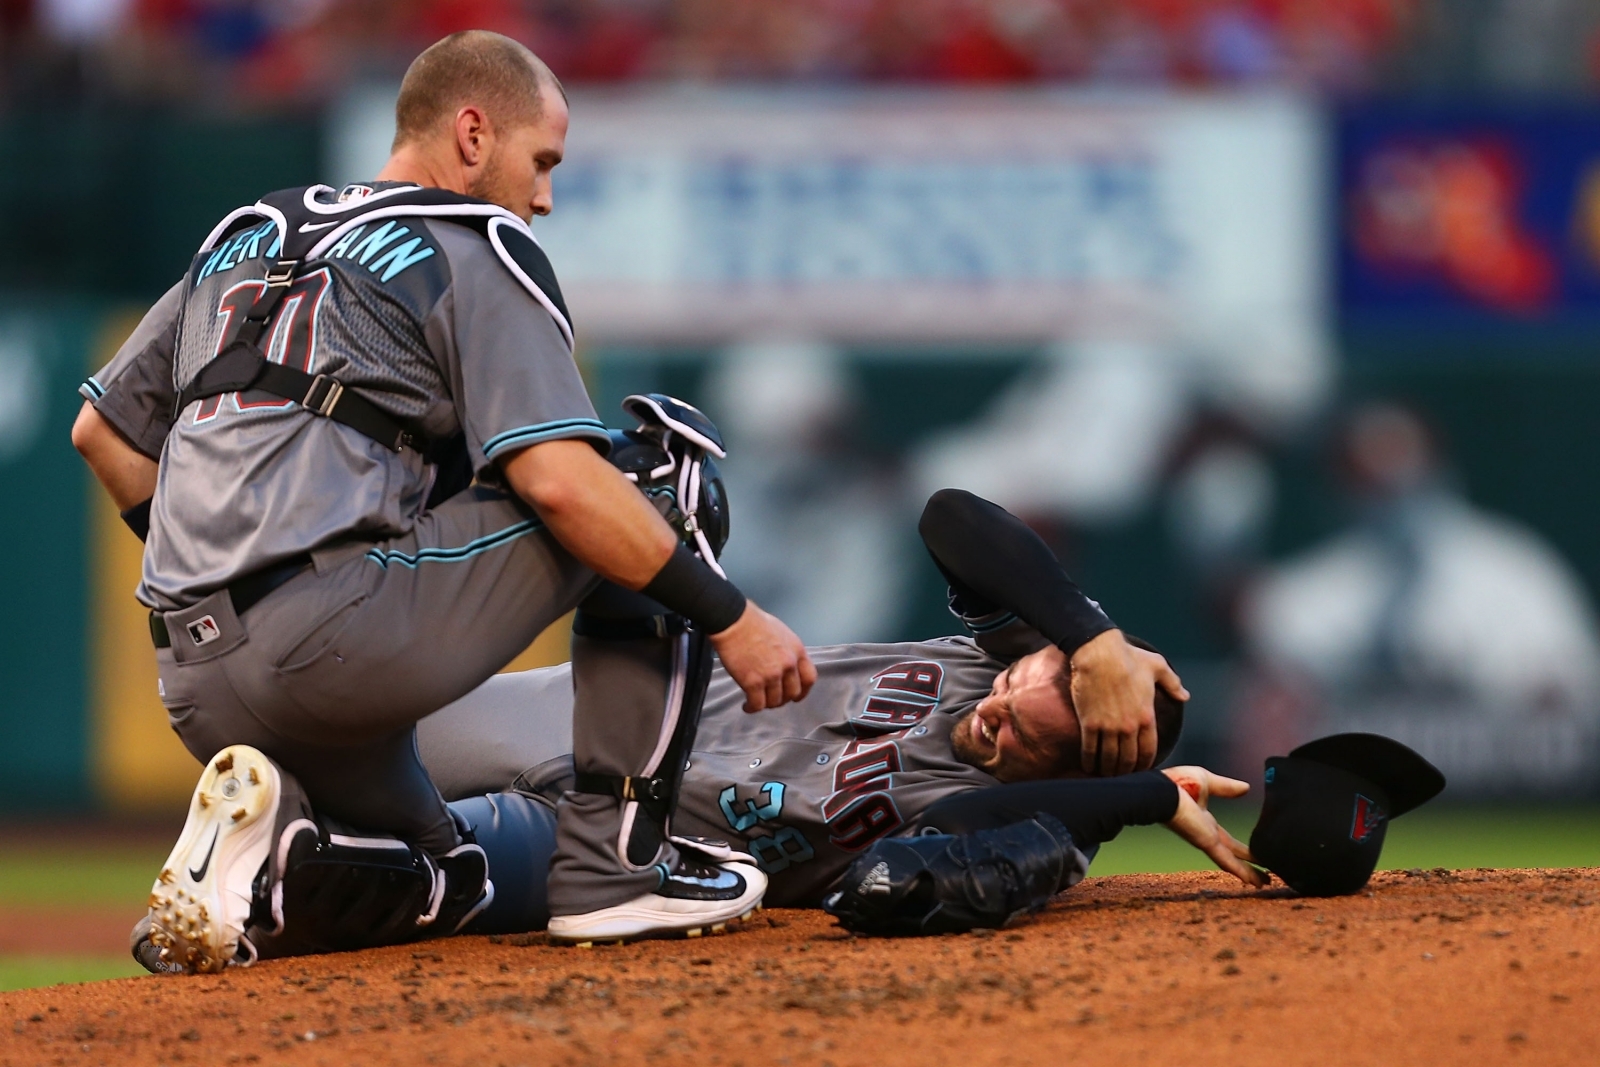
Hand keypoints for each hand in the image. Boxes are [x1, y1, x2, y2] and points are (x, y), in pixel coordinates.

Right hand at [710, 601, 816, 711]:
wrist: (733, 620)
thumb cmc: (752, 621)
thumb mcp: (781, 632)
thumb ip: (787, 650)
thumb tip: (784, 664)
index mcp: (797, 650)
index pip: (809, 679)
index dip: (803, 691)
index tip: (795, 697)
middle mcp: (788, 664)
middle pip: (792, 693)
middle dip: (782, 699)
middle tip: (771, 698)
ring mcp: (772, 675)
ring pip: (775, 701)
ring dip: (765, 704)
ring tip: (755, 701)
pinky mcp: (753, 682)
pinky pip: (757, 704)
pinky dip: (752, 708)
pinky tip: (746, 705)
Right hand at [1070, 630, 1188, 775]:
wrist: (1098, 652)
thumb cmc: (1128, 656)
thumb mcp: (1158, 667)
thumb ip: (1173, 684)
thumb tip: (1185, 696)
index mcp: (1147, 716)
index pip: (1148, 751)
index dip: (1144, 765)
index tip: (1139, 770)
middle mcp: (1129, 727)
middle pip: (1128, 760)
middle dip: (1124, 772)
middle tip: (1119, 776)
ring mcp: (1109, 727)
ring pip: (1109, 759)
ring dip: (1106, 770)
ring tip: (1102, 774)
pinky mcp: (1090, 724)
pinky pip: (1090, 750)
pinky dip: (1089, 761)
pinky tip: (1088, 765)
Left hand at [1161, 766, 1265, 887]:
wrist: (1161, 791)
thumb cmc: (1177, 783)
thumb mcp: (1208, 782)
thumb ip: (1226, 787)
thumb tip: (1246, 787)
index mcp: (1205, 822)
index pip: (1229, 841)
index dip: (1243, 850)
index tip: (1257, 857)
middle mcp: (1207, 835)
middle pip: (1233, 856)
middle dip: (1250, 867)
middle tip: (1267, 878)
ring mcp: (1206, 841)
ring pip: (1232, 862)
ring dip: (1249, 873)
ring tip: (1266, 884)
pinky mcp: (1205, 843)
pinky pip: (1226, 860)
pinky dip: (1240, 871)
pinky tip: (1253, 882)